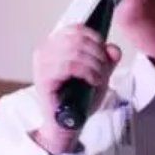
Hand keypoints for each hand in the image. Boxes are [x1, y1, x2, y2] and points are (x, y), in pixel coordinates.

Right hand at [30, 25, 122, 153]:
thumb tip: (113, 49)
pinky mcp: (43, 78)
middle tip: (104, 71)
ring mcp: (41, 64)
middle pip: (77, 39)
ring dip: (94, 65)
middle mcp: (44, 51)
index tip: (105, 55)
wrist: (67, 125)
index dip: (95, 38)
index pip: (76, 29)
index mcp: (54, 45)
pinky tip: (93, 81)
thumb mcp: (98, 74)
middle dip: (98, 54)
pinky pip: (70, 65)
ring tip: (99, 78)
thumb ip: (107, 60)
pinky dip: (87, 72)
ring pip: (75, 51)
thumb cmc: (79, 99)